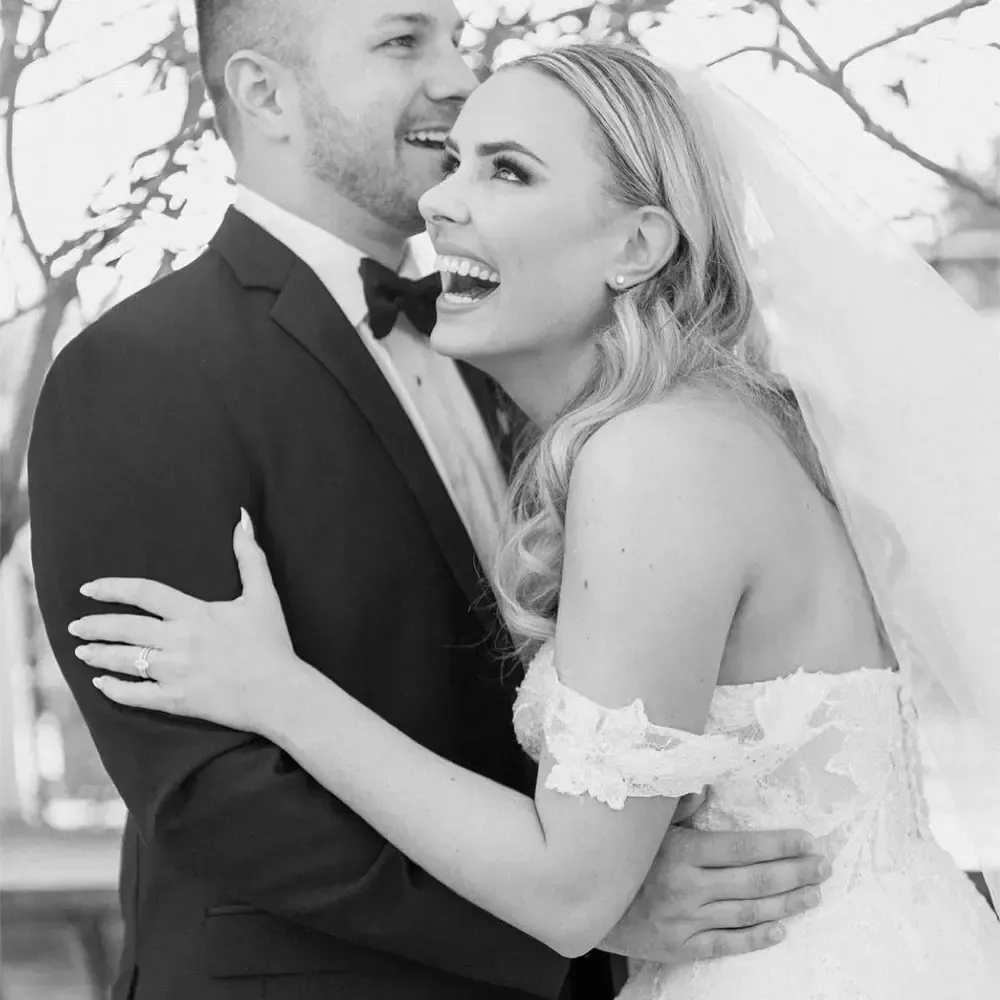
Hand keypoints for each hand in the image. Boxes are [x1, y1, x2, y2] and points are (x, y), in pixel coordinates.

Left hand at [69, 510, 306, 732]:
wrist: (279, 692)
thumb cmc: (272, 642)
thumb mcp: (264, 594)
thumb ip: (250, 556)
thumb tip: (242, 519)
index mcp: (195, 613)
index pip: (144, 593)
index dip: (112, 587)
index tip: (88, 588)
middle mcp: (179, 641)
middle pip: (125, 628)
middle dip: (95, 625)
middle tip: (75, 625)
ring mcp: (175, 673)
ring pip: (125, 661)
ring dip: (98, 655)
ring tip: (80, 651)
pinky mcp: (177, 701)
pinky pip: (136, 695)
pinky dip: (114, 690)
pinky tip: (101, 684)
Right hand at [602, 825, 829, 961]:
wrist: (587, 904)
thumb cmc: (623, 859)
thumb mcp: (646, 827)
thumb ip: (678, 807)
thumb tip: (706, 787)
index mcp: (682, 852)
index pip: (744, 847)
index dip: (780, 844)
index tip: (807, 840)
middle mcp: (689, 887)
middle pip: (755, 880)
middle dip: (795, 872)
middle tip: (823, 866)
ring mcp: (687, 921)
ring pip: (749, 912)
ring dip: (787, 903)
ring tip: (814, 894)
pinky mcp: (682, 947)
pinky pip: (729, 943)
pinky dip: (757, 937)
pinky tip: (781, 929)